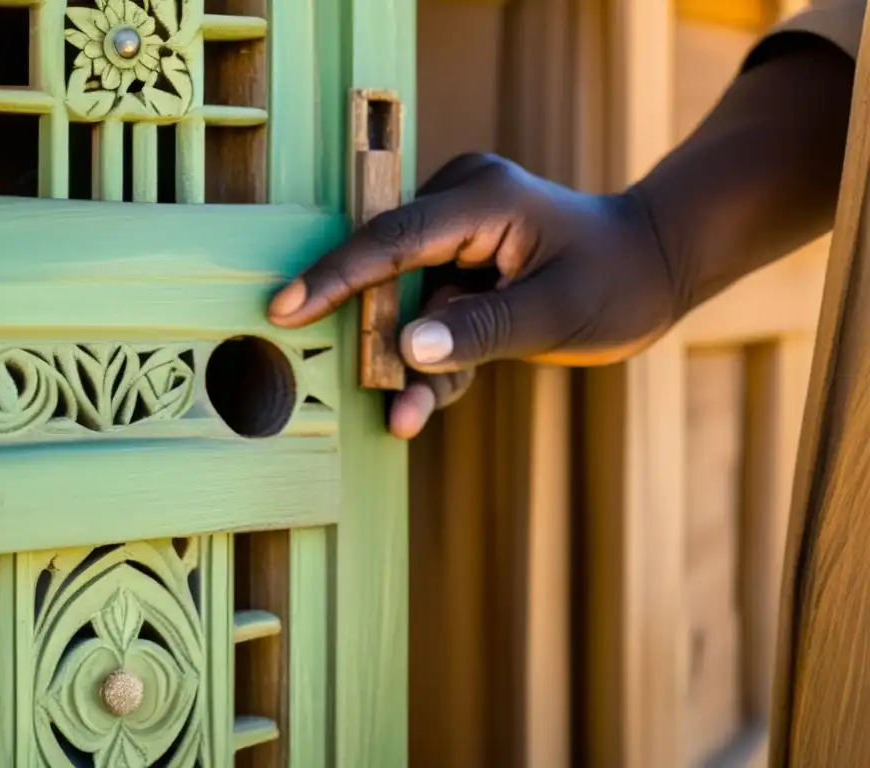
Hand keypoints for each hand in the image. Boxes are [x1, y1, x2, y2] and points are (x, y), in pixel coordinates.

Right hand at [267, 153, 679, 437]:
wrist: (653, 266)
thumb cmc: (619, 279)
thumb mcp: (558, 311)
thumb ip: (483, 329)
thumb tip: (408, 349)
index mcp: (482, 199)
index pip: (392, 238)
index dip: (336, 275)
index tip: (286, 308)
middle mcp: (460, 207)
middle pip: (388, 275)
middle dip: (376, 336)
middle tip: (364, 388)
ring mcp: (458, 238)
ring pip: (407, 308)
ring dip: (408, 363)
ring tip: (406, 416)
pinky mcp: (460, 269)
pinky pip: (431, 319)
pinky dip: (433, 361)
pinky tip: (422, 403)